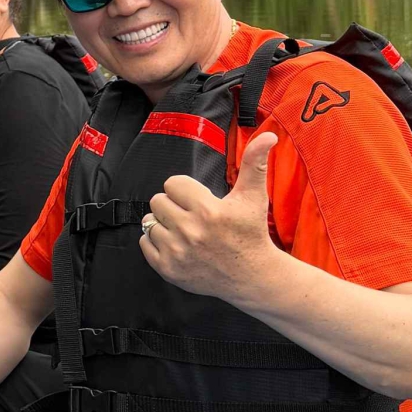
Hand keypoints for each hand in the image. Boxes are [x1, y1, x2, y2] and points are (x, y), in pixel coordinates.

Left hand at [141, 131, 281, 302]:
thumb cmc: (251, 233)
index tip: (198, 200)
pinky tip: (177, 244)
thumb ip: (254, 163)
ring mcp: (177, 252)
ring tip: (185, 230)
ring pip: (149, 222)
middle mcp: (190, 232)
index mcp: (208, 211)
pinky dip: (156, 242)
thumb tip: (268, 135)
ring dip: (164, 223)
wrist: (253, 277)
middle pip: (157, 201)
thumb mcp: (253, 197)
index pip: (172, 184)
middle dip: (173, 205)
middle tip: (191, 215)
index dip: (185, 190)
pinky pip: (144, 243)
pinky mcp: (168, 269)